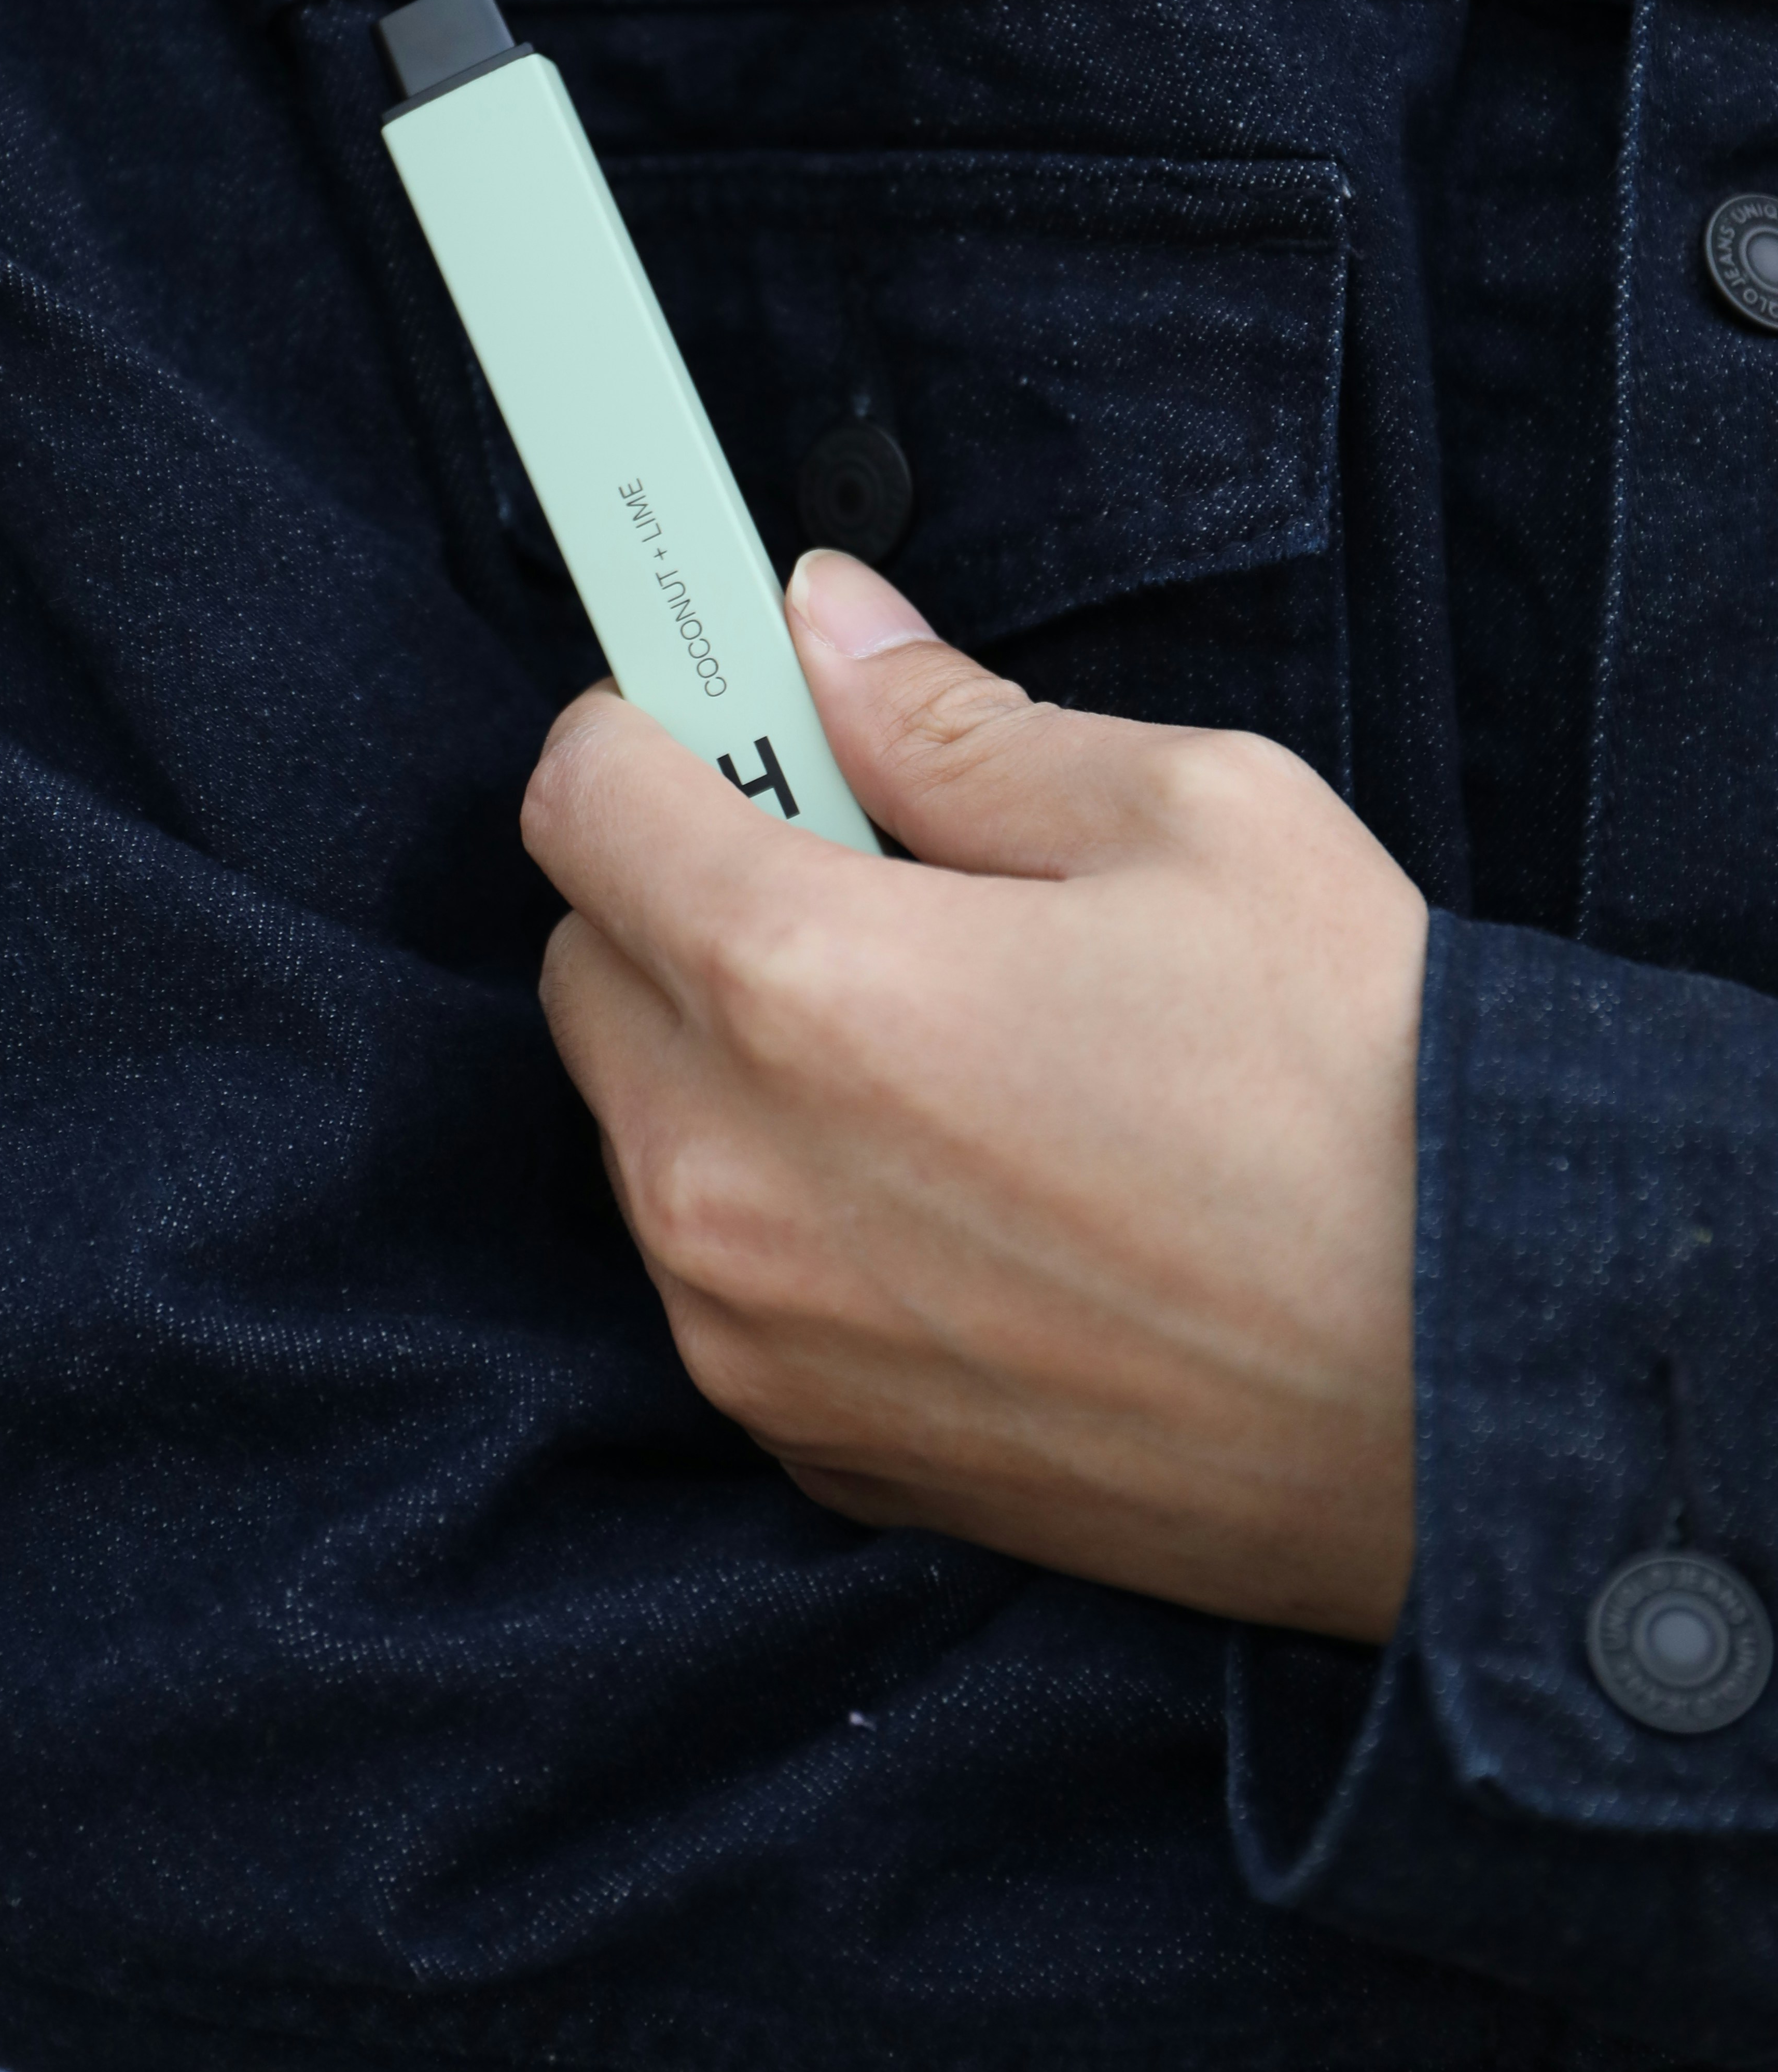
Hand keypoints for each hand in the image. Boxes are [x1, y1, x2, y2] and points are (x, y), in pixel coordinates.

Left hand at [523, 553, 1427, 1641]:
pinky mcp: (814, 1445)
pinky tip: (962, 1191)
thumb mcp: (1193, 817)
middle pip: (591, 967)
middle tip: (871, 876)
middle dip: (690, 891)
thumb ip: (951, 721)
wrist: (1490, 1390)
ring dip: (734, 1059)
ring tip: (947, 1047)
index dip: (650, 725)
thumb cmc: (1362, 1092)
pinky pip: (722, 1277)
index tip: (728, 713)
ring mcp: (754, 1335)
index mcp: (796, 991)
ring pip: (646, 1130)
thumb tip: (823, 626)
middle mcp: (727, 1181)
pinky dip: (790, 1209)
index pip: (581, 802)